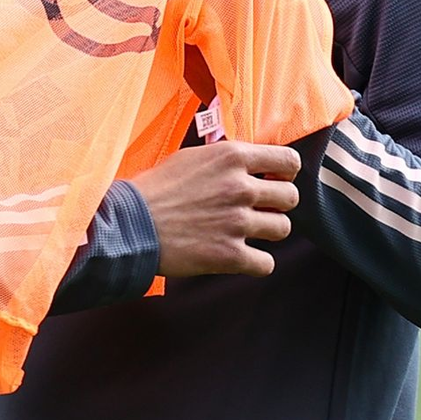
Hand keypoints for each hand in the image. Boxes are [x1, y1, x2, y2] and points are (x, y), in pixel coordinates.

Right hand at [131, 141, 300, 277]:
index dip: (284, 172)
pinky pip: (267, 263)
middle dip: (277, 203)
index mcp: (231, 157)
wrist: (129, 223)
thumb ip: (224, 161)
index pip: (289, 161)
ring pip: (283, 228)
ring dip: (267, 231)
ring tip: (244, 230)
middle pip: (291, 197)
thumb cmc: (154, 188)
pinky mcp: (231, 254)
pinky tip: (238, 254)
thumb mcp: (190, 158)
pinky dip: (255, 262)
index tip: (273, 179)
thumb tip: (249, 165)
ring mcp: (238, 222)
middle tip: (257, 208)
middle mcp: (240, 187)